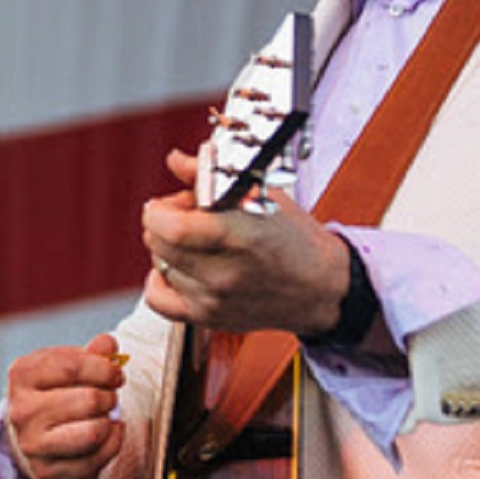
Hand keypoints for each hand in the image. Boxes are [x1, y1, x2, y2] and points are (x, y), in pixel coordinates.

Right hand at [1, 334, 127, 478]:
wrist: (36, 431)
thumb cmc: (55, 392)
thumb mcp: (67, 366)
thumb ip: (91, 353)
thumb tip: (108, 344)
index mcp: (22, 374)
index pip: (73, 366)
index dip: (105, 369)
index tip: (116, 373)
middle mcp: (21, 410)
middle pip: (88, 400)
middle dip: (109, 397)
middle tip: (108, 397)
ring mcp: (32, 444)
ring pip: (93, 433)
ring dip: (108, 421)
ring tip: (103, 415)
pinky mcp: (47, 471)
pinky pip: (96, 458)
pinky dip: (112, 443)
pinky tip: (107, 433)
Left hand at [143, 147, 353, 336]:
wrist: (321, 287)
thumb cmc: (296, 240)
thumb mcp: (261, 195)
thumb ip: (210, 177)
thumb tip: (177, 160)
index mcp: (238, 236)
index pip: (169, 226)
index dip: (159, 209)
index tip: (168, 203)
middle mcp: (223, 272)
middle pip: (159, 243)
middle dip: (164, 222)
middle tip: (186, 216)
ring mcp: (214, 299)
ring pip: (160, 265)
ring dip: (168, 249)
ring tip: (195, 241)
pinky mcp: (209, 318)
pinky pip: (159, 301)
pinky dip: (159, 281)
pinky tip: (176, 269)